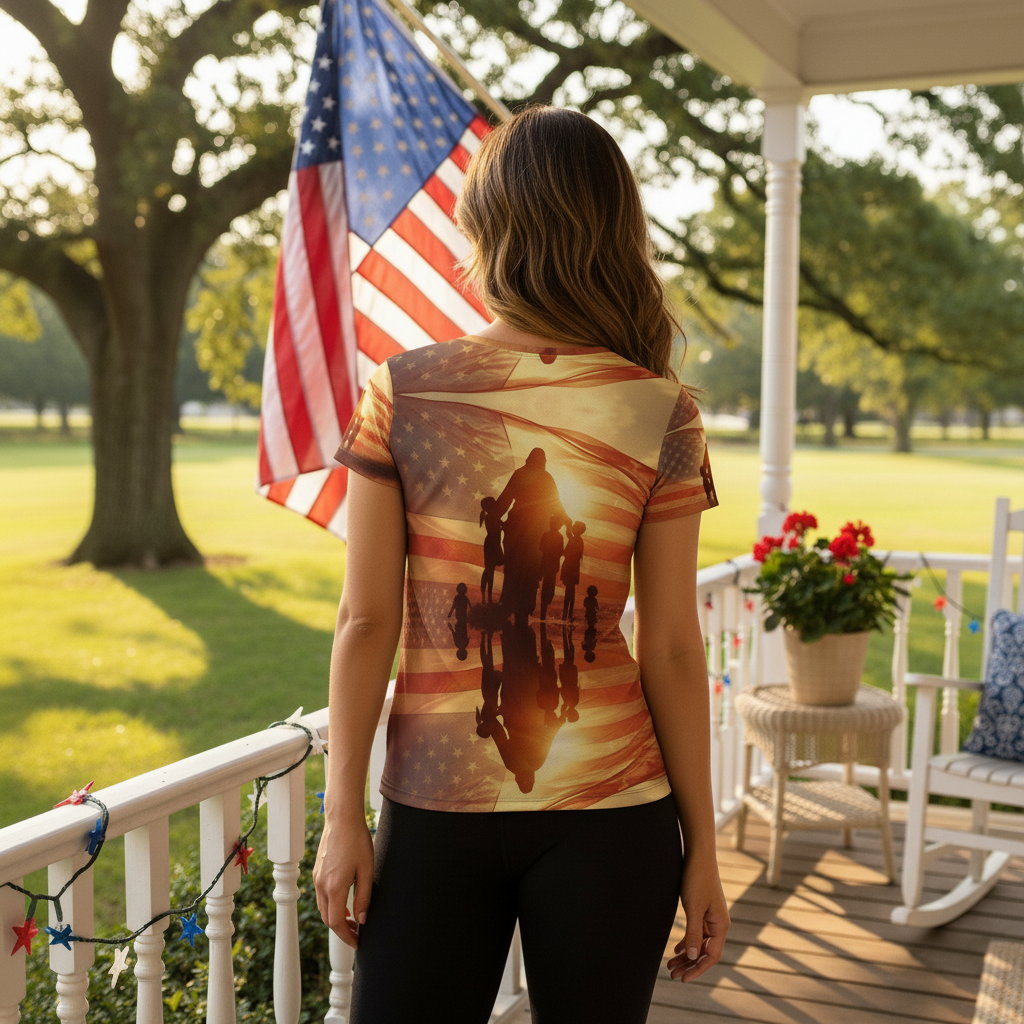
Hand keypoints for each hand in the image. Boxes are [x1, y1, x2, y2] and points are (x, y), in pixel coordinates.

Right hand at [312, 813, 374, 947]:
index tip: (358, 942)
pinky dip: (331, 905)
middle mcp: (321, 885)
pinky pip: (321, 896)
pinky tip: (345, 902)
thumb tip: (362, 919)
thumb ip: (364, 897)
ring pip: (323, 908)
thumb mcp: (367, 870)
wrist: (342, 819)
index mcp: (334, 887)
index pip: (336, 923)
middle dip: (342, 930)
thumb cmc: (358, 841)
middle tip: (357, 933)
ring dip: (336, 918)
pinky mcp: (317, 872)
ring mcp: (317, 878)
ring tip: (353, 920)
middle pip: (327, 919)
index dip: (347, 937)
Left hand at [666, 850, 729, 981]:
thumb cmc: (697, 879)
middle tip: (672, 975)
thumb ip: (693, 933)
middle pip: (704, 952)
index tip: (683, 979)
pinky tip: (676, 950)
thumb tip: (692, 957)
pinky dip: (687, 943)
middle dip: (689, 965)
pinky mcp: (703, 911)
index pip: (711, 956)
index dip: (697, 969)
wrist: (698, 856)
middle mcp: (718, 925)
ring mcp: (711, 918)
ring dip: (686, 955)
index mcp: (720, 926)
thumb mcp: (694, 908)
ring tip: (670, 965)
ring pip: (699, 944)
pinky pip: (697, 933)